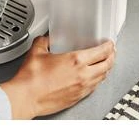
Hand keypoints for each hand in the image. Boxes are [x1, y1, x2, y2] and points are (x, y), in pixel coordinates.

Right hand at [0, 36, 115, 118]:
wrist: (26, 98)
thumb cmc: (31, 79)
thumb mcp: (37, 52)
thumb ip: (44, 41)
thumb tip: (46, 39)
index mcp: (76, 61)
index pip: (102, 52)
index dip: (109, 46)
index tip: (109, 43)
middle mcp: (83, 75)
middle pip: (107, 65)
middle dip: (112, 57)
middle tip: (111, 52)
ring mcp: (82, 88)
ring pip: (102, 78)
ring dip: (106, 69)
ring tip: (105, 64)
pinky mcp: (77, 98)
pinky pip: (94, 88)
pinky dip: (97, 81)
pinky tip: (93, 78)